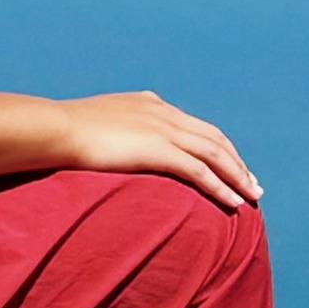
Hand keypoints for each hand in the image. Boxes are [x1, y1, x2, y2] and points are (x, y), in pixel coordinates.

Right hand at [53, 93, 261, 213]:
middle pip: (214, 138)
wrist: (54, 129)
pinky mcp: (159, 149)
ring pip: (214, 153)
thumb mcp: (95, 127)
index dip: (216, 146)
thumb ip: (112, 134)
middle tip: (253, 183)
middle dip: (236, 161)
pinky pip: (200, 170)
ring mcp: (162, 129)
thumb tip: (108, 150)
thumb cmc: (63, 134)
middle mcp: (163, 112)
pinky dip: (220, 186)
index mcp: (149, 104)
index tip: (228, 164)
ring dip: (237, 175)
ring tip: (253, 196)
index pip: (194, 126)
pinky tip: (234, 203)